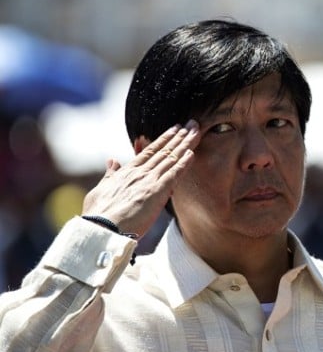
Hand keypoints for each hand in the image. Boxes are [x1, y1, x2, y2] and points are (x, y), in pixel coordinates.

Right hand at [81, 121, 199, 237]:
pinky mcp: (156, 191)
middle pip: (164, 150)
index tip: (175, 129)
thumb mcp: (101, 190)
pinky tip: (192, 152)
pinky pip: (174, 174)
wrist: (101, 228)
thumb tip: (112, 160)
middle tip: (192, 123)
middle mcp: (139, 172)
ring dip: (185, 143)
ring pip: (171, 158)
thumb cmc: (98, 215)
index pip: (150, 151)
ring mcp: (149, 180)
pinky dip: (184, 162)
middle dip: (179, 136)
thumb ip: (110, 174)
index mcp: (127, 172)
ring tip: (196, 130)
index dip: (164, 139)